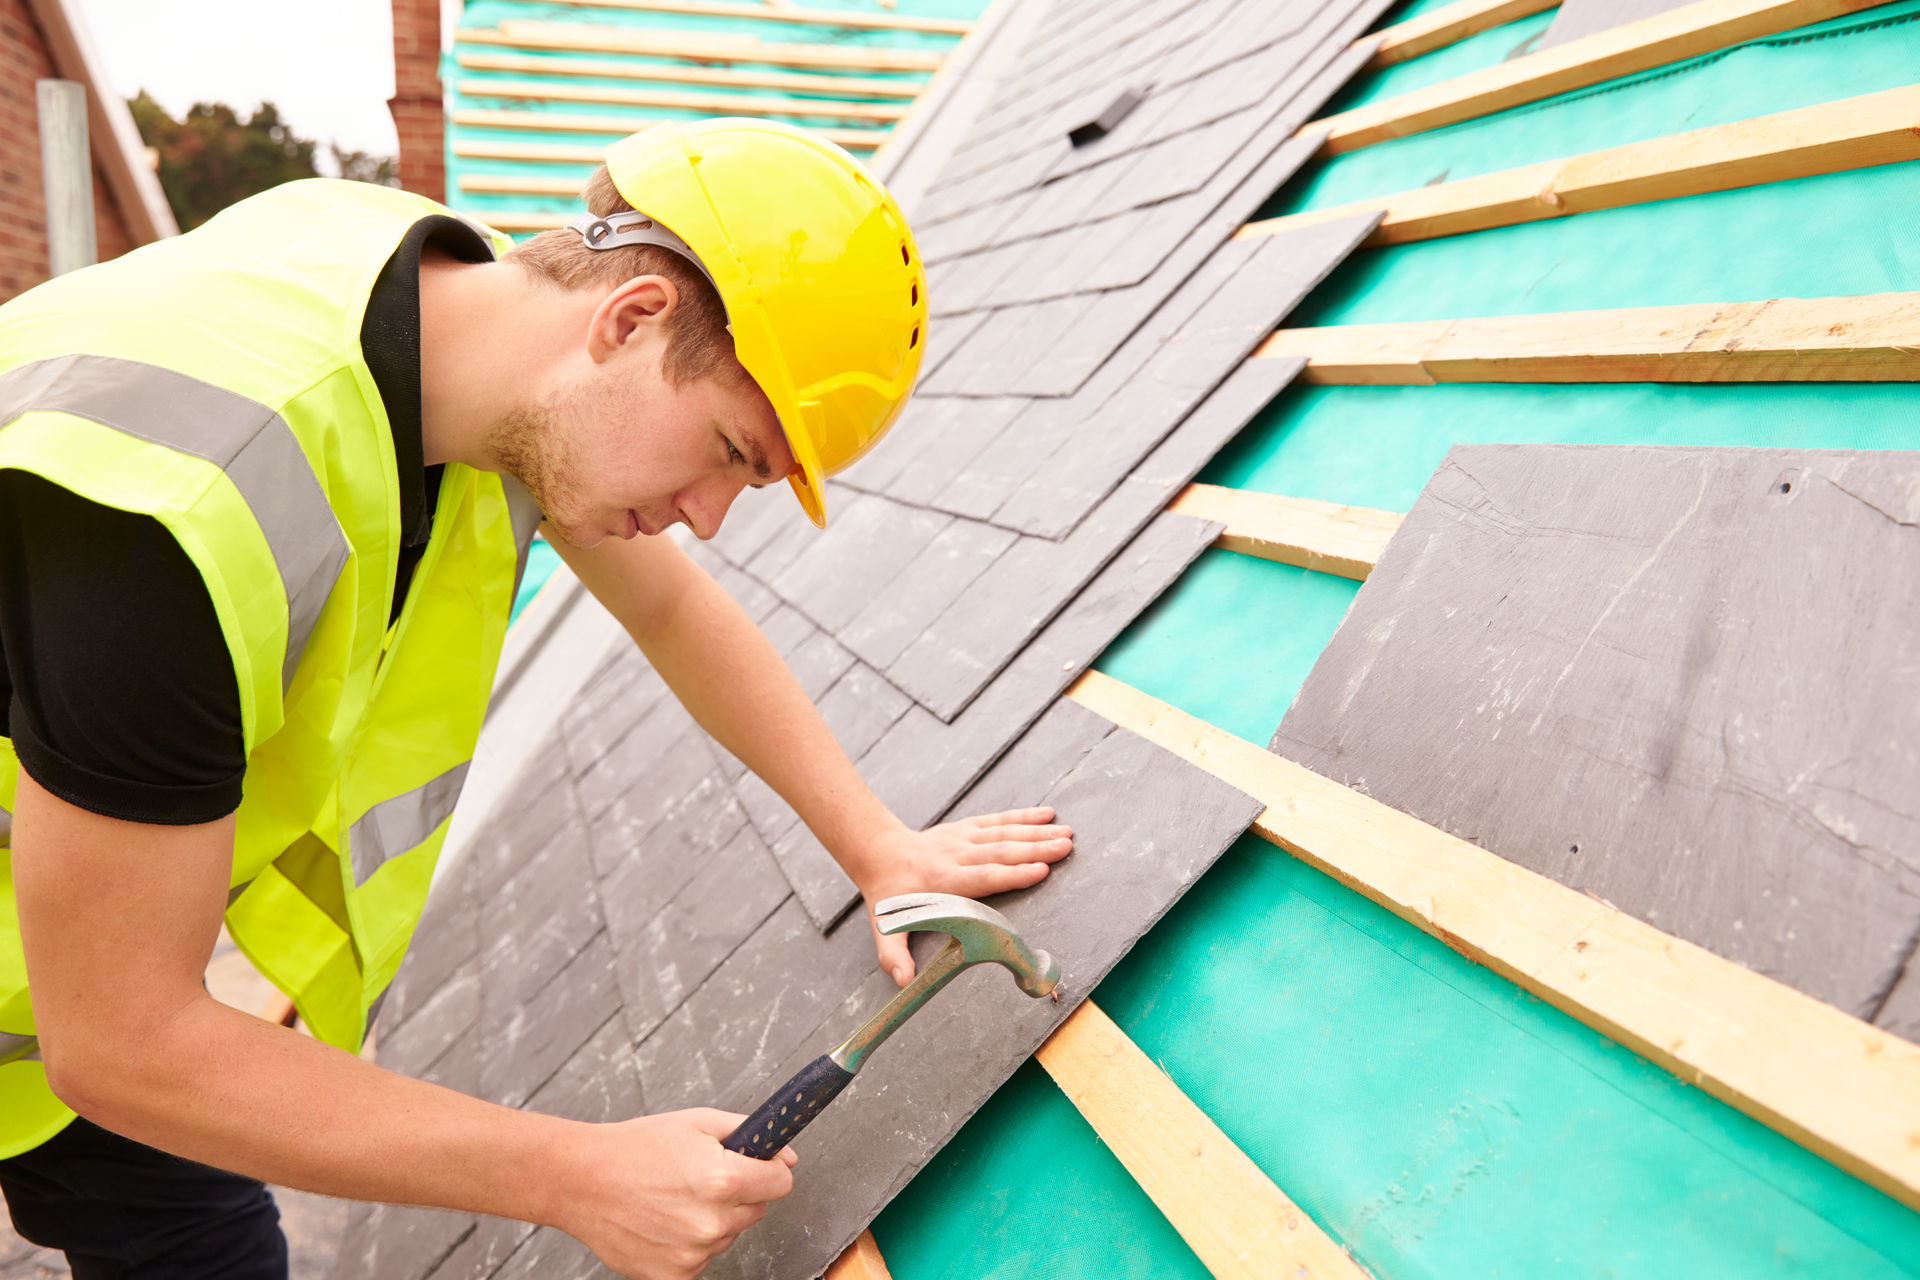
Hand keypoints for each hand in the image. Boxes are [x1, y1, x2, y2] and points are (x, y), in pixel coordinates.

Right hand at [558, 1109, 797, 1278]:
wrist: (582, 1181)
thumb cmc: (635, 1149)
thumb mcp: (697, 1122)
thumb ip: (748, 1135)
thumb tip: (786, 1157)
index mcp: (723, 1180)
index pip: (781, 1182)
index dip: (769, 1169)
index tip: (757, 1166)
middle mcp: (711, 1223)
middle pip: (756, 1209)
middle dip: (739, 1193)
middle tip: (699, 1178)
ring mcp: (692, 1254)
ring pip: (728, 1234)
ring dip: (712, 1219)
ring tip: (674, 1198)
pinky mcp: (673, 1276)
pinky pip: (702, 1257)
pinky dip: (689, 1243)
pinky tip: (664, 1222)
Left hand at [854, 807, 1073, 985]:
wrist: (879, 852)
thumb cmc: (889, 893)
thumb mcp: (884, 927)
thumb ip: (894, 954)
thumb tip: (904, 982)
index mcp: (942, 881)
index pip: (983, 877)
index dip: (1013, 874)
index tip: (1041, 871)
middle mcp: (956, 855)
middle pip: (1001, 851)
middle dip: (1036, 849)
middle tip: (1066, 847)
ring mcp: (962, 838)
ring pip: (1004, 833)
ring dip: (1037, 832)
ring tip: (1066, 834)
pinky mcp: (967, 828)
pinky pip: (998, 820)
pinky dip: (1023, 816)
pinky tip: (1047, 816)